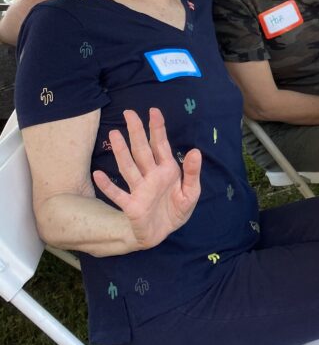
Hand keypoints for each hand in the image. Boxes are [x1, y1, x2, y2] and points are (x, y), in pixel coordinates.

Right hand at [92, 108, 200, 250]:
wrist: (165, 233)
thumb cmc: (176, 209)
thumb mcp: (191, 192)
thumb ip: (192, 172)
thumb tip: (195, 151)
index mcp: (167, 170)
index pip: (161, 145)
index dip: (157, 128)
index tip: (153, 111)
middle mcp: (151, 175)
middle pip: (142, 150)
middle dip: (137, 132)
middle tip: (129, 113)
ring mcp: (140, 189)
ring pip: (129, 167)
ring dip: (121, 152)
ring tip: (114, 134)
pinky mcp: (132, 206)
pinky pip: (118, 194)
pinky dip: (108, 185)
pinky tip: (98, 174)